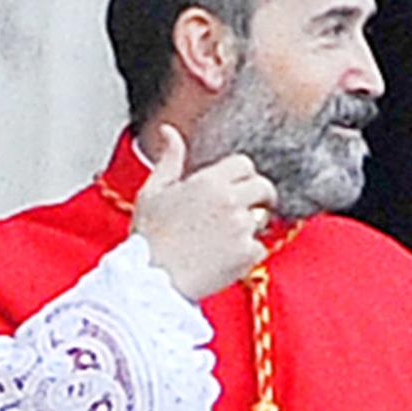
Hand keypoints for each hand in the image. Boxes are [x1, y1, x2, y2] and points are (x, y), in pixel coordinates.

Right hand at [132, 124, 278, 301]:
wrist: (150, 280)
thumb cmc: (148, 238)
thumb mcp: (152, 191)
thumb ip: (170, 159)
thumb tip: (169, 131)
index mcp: (208, 182)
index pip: (245, 164)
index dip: (242, 175)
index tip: (236, 187)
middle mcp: (230, 201)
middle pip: (264, 187)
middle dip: (259, 196)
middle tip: (246, 209)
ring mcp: (241, 227)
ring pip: (262, 218)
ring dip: (251, 225)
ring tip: (224, 238)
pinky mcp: (246, 253)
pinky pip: (260, 247)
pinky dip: (248, 253)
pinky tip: (224, 257)